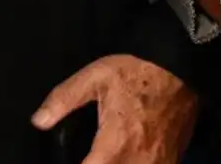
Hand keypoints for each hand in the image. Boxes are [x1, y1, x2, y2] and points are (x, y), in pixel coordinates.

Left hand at [32, 54, 198, 163]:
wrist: (182, 66)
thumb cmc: (136, 71)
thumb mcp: (95, 77)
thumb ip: (64, 99)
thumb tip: (38, 121)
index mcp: (113, 148)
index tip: (74, 160)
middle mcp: (137, 163)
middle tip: (91, 158)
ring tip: (108, 158)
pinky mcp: (173, 159)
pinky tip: (128, 160)